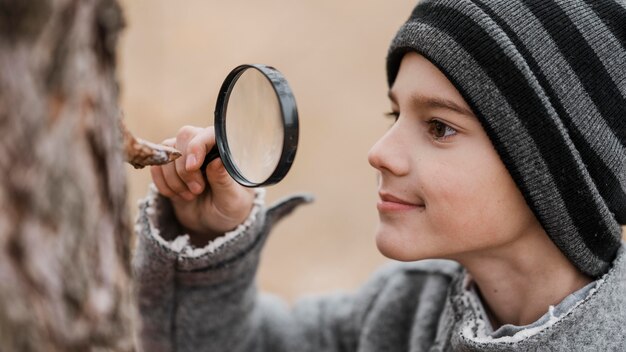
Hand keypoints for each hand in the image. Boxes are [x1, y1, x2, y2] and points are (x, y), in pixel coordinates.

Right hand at [150, 125, 254, 244]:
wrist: (214, 222)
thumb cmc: (230, 206)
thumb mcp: (232, 198)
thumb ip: (224, 180)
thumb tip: (216, 161)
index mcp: (225, 148)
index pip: (208, 134)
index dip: (197, 147)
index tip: (193, 168)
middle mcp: (205, 144)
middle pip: (184, 136)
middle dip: (185, 167)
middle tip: (197, 190)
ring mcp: (185, 154)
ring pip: (167, 152)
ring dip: (174, 179)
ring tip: (191, 196)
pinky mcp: (169, 166)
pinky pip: (156, 167)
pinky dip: (164, 185)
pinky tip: (179, 196)